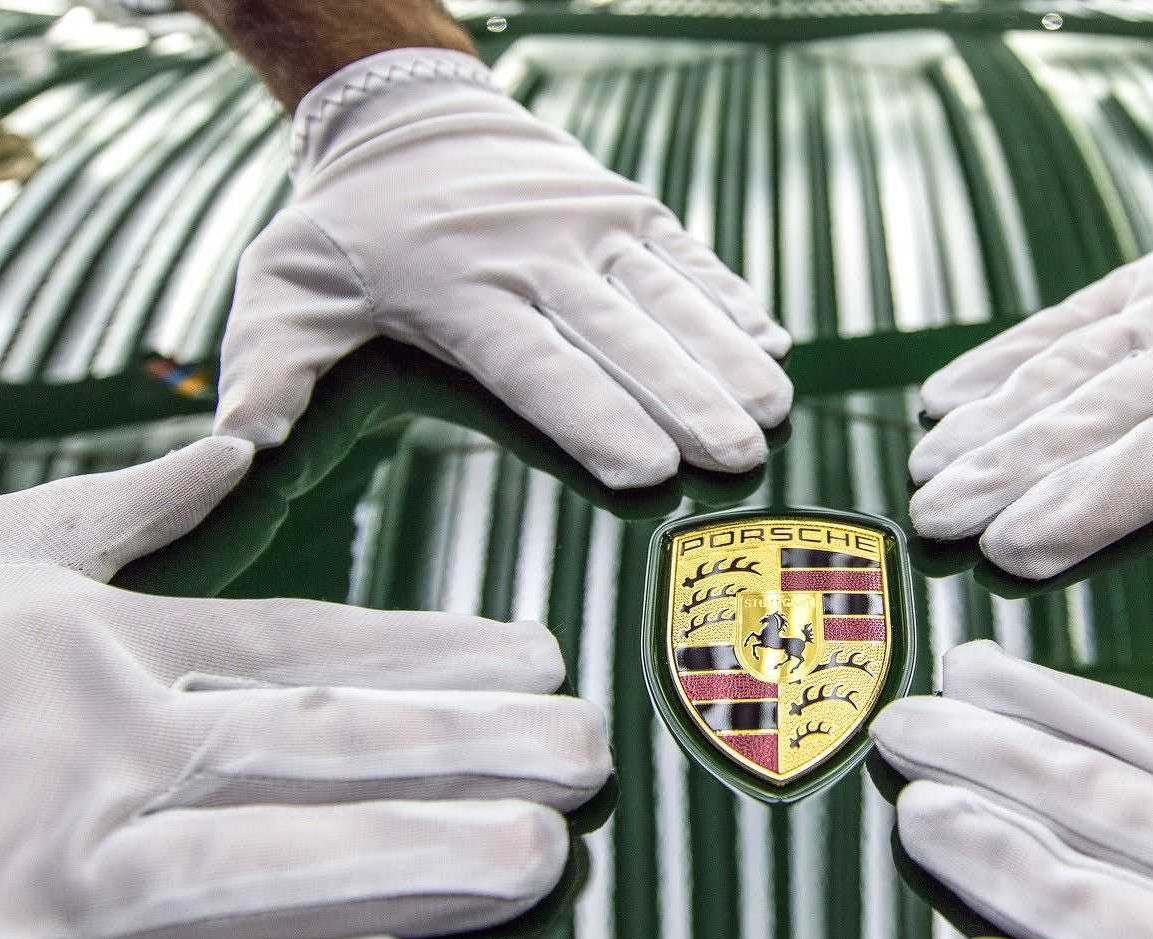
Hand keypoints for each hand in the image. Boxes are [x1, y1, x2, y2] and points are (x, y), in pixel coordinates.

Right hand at [0, 438, 611, 938]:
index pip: (308, 644)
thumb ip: (106, 515)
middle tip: (588, 758)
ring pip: (267, 859)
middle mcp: (87, 750)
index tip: (541, 658)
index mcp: (92, 649)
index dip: (436, 651)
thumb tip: (225, 445)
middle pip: (319, 746)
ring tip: (542, 855)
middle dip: (469, 749)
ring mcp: (41, 871)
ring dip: (415, 857)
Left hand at [217, 48, 792, 488]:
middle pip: (620, 340)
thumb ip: (268, 369)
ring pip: (670, 297)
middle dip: (685, 403)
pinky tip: (772, 342)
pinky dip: (731, 298)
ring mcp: (590, 225)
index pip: (536, 366)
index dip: (594, 419)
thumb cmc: (348, 229)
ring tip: (774, 410)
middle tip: (737, 460)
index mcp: (457, 290)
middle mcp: (534, 254)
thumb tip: (240, 446)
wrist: (409, 117)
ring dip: (727, 356)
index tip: (647, 470)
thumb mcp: (286, 288)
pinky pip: (688, 256)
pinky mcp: (627, 207)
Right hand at [909, 150, 1152, 584]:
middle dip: (1004, 474)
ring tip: (922, 475)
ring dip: (985, 424)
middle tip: (934, 524)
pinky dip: (996, 359)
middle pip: (1092, 415)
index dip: (1085, 505)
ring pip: (1062, 368)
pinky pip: (1060, 319)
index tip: (1014, 548)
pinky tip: (940, 397)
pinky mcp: (1146, 277)